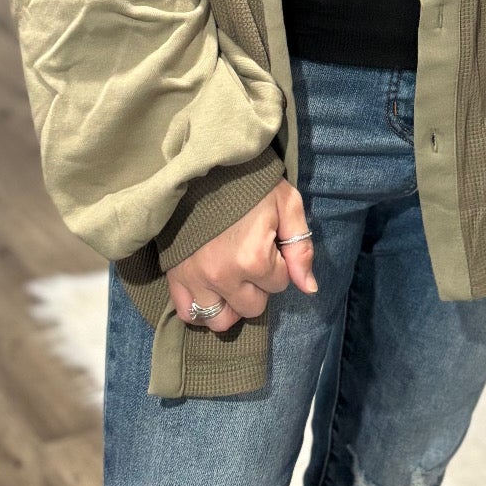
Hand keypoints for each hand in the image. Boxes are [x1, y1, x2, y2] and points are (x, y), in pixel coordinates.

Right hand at [165, 178, 317, 332]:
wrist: (204, 166)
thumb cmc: (250, 183)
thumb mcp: (287, 204)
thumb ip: (301, 248)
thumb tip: (309, 288)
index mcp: (254, 258)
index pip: (281, 284)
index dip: (279, 264)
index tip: (269, 243)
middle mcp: (224, 276)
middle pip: (253, 307)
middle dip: (258, 287)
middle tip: (251, 259)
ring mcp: (197, 279)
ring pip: (221, 319)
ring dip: (231, 304)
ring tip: (233, 281)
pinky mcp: (175, 276)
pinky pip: (188, 313)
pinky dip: (200, 308)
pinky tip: (211, 292)